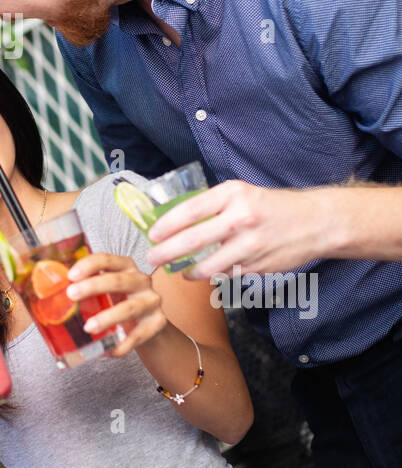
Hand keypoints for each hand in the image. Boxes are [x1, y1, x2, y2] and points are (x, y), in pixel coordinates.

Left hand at [66, 253, 167, 356]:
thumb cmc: (118, 303)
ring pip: (129, 309)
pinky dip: (120, 345)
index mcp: (125, 267)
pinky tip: (105, 351)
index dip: (89, 265)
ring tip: (88, 327)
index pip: (107, 259)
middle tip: (71, 295)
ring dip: (107, 318)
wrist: (148, 326)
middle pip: (117, 281)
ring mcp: (151, 302)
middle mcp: (141, 281)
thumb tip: (46, 294)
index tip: (71, 275)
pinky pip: (136, 336)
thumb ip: (85, 288)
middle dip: (92, 286)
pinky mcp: (157, 324)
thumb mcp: (104, 291)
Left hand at [142, 180, 329, 277]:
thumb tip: (175, 220)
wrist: (315, 222)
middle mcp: (240, 219)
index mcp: (233, 195)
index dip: (167, 225)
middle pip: (193, 241)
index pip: (190, 210)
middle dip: (166, 253)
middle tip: (152, 258)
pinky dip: (215, 275)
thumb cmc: (272, 206)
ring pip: (208, 267)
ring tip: (179, 270)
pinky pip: (227, 275)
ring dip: (188, 271)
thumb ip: (213, 205)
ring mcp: (250, 246)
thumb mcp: (242, 193)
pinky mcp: (258, 267)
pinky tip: (210, 272)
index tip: (152, 234)